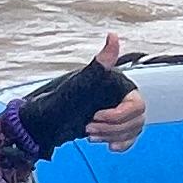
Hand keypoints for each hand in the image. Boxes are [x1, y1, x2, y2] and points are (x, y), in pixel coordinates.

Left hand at [15, 45, 140, 160]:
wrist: (46, 122)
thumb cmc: (60, 100)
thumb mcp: (80, 83)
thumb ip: (100, 63)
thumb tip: (112, 36)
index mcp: (119, 86)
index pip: (136, 105)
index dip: (119, 115)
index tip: (97, 116)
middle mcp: (123, 98)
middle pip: (136, 119)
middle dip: (112, 128)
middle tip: (88, 128)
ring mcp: (120, 114)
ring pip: (133, 130)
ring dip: (112, 136)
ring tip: (90, 134)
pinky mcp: (115, 128)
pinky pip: (129, 139)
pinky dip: (122, 144)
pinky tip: (109, 146)